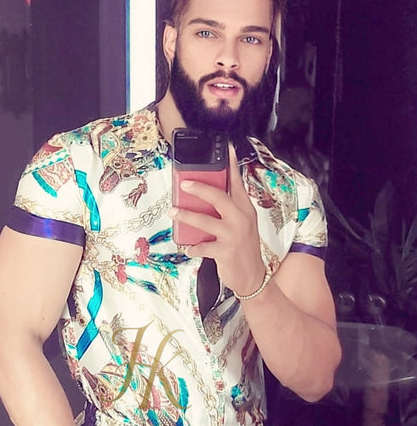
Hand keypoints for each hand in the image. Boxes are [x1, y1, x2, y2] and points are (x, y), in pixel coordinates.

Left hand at [170, 144, 265, 294]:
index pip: (238, 183)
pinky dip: (192, 247)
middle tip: (184, 183)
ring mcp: (234, 235)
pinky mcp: (225, 251)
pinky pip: (202, 246)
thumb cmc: (244, 249)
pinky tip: (187, 247)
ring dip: (186, 216)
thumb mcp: (242, 225)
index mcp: (245, 209)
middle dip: (200, 188)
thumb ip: (229, 210)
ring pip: (205, 221)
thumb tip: (206, 197)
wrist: (253, 277)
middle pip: (219, 197)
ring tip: (173, 212)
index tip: (225, 147)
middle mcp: (241, 219)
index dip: (230, 165)